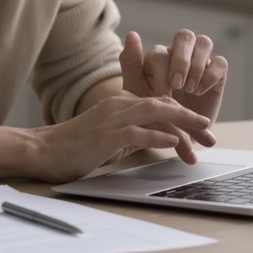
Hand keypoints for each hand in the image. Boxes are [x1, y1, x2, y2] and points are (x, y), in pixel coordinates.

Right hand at [30, 92, 211, 182]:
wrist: (43, 150)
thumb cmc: (74, 146)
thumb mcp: (110, 136)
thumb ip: (133, 133)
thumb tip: (159, 139)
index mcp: (121, 103)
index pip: (160, 103)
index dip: (183, 115)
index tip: (200, 131)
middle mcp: (119, 105)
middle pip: (164, 104)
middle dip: (190, 118)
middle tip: (210, 134)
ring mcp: (113, 118)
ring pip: (156, 112)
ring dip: (183, 122)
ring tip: (202, 131)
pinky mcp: (106, 134)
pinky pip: (138, 131)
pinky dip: (158, 135)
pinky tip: (173, 141)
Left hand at [120, 30, 227, 160]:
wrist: (174, 136)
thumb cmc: (152, 113)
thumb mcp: (136, 91)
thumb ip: (130, 62)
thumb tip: (132, 33)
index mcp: (158, 57)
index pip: (161, 51)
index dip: (162, 72)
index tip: (162, 94)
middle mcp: (179, 54)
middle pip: (184, 36)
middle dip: (181, 61)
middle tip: (178, 85)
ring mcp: (199, 61)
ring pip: (203, 43)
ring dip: (196, 67)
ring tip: (190, 90)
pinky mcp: (216, 73)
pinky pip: (220, 62)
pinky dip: (211, 76)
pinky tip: (201, 91)